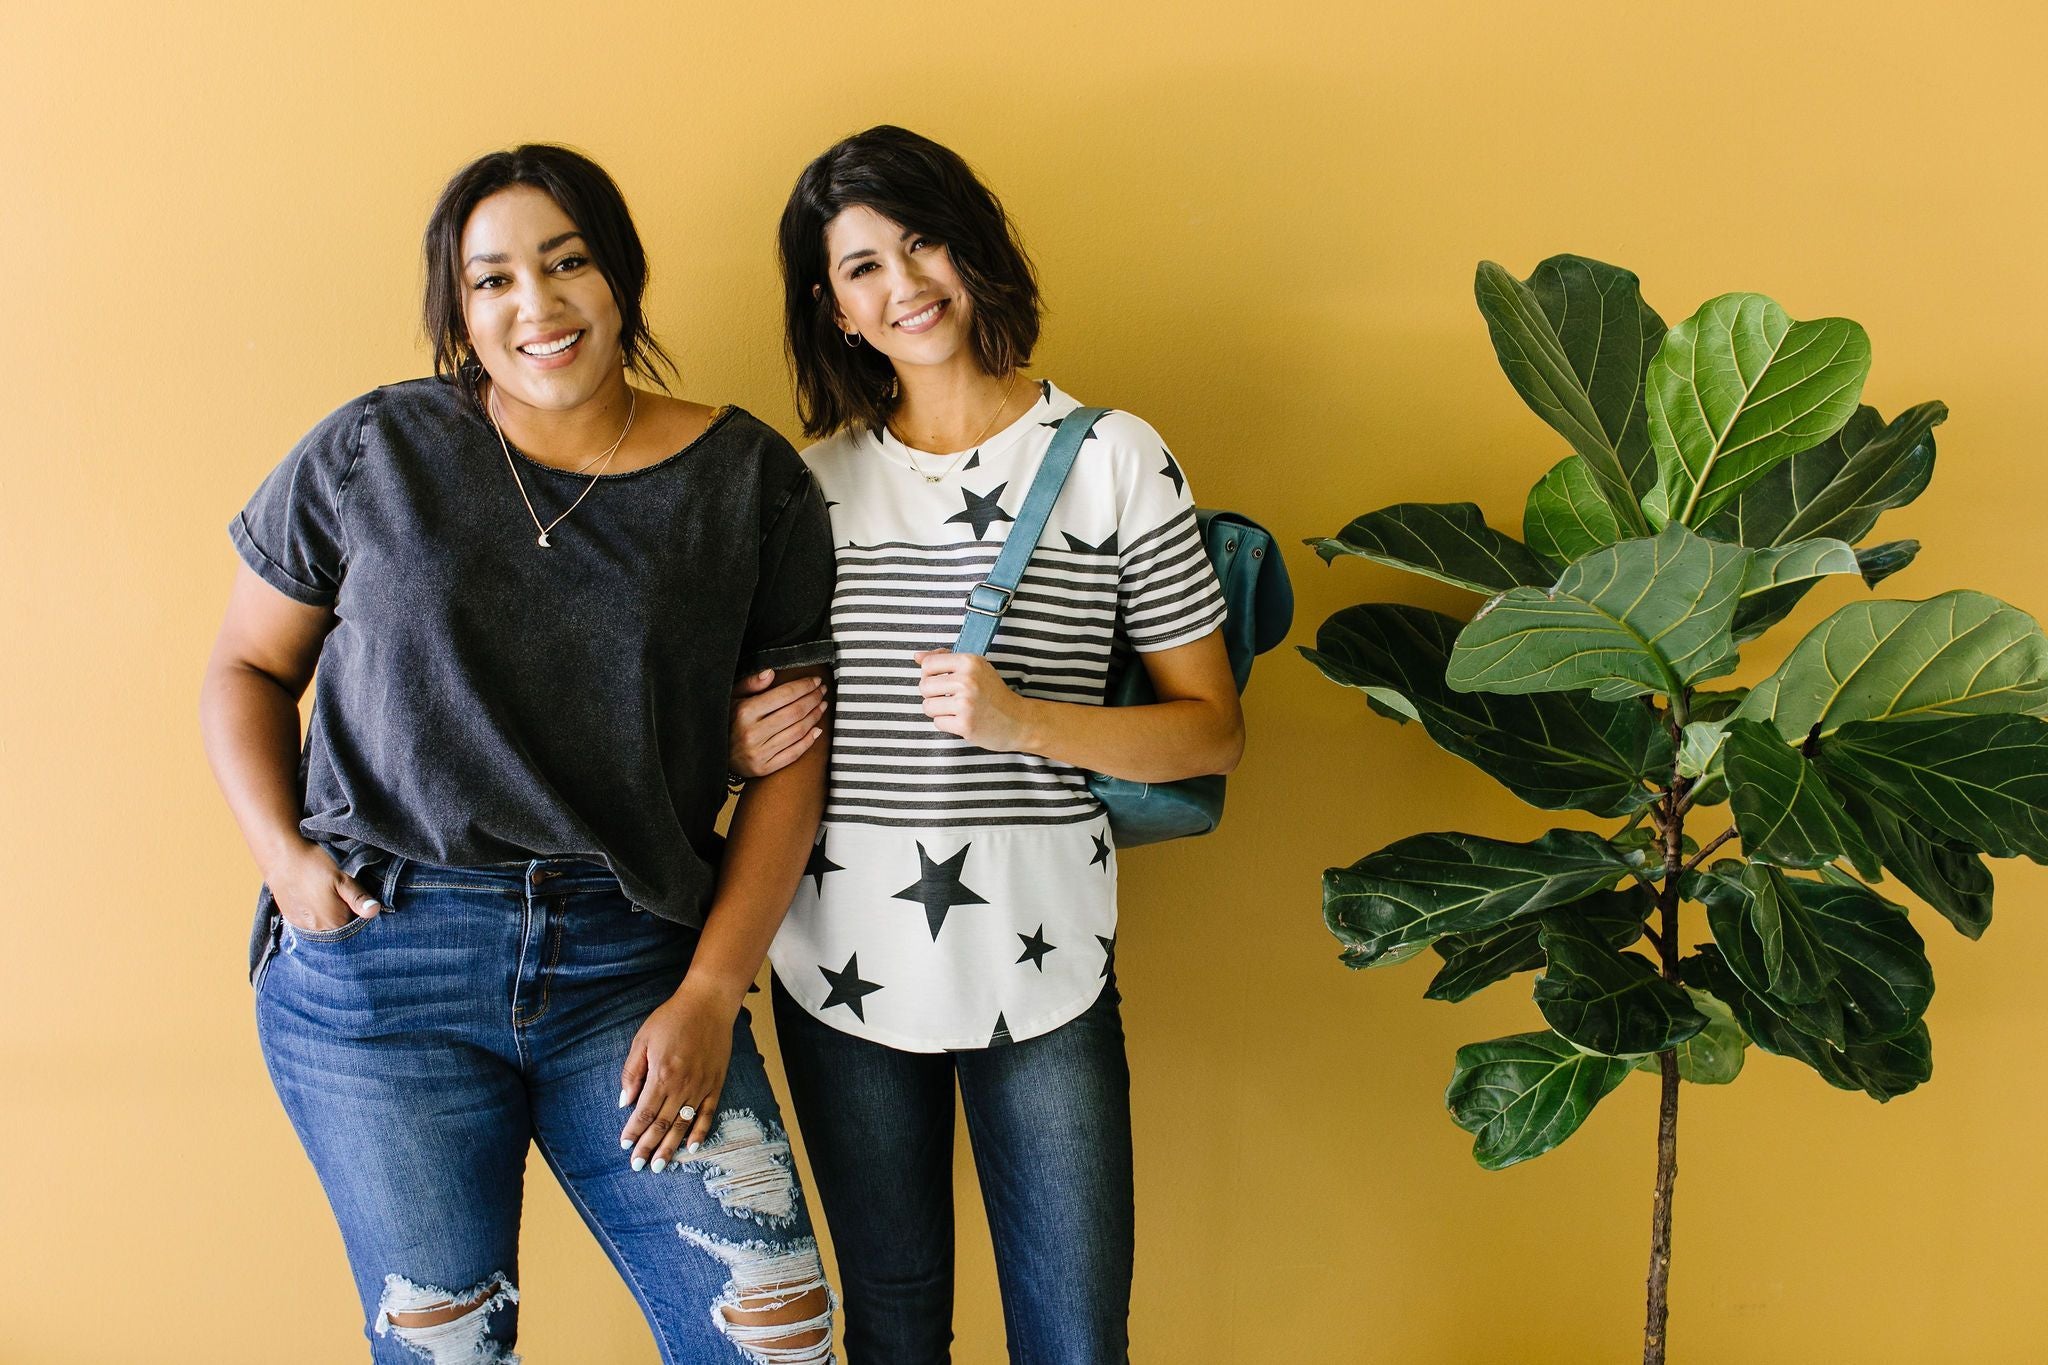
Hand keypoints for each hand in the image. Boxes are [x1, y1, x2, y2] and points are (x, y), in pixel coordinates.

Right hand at [267, 840, 380, 932]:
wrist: (281, 859)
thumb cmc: (314, 866)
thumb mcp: (341, 879)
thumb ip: (358, 898)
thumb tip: (375, 910)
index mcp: (335, 923)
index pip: (356, 928)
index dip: (360, 914)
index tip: (356, 900)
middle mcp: (318, 931)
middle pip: (340, 930)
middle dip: (345, 916)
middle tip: (339, 895)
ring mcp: (303, 928)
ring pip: (325, 928)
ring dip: (330, 918)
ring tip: (326, 897)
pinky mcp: (293, 921)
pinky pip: (311, 925)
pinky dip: (316, 917)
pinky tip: (315, 901)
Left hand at [617, 982, 735, 1171]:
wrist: (709, 1004)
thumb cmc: (671, 1018)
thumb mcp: (642, 1040)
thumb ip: (632, 1073)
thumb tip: (624, 1102)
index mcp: (661, 1074)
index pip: (644, 1113)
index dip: (633, 1132)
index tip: (625, 1146)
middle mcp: (682, 1085)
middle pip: (662, 1124)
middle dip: (648, 1147)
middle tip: (638, 1166)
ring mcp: (701, 1086)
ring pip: (683, 1124)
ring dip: (670, 1147)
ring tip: (660, 1165)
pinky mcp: (715, 1084)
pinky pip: (706, 1114)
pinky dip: (699, 1132)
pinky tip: (691, 1147)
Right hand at [729, 670, 826, 779]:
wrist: (713, 753)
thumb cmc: (725, 721)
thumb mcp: (731, 697)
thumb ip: (750, 683)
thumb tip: (771, 672)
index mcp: (744, 712)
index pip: (784, 695)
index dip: (804, 686)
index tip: (815, 681)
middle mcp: (752, 733)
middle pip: (795, 712)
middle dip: (813, 699)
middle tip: (822, 691)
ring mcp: (759, 753)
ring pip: (798, 732)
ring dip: (815, 717)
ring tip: (822, 706)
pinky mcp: (764, 768)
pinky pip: (794, 753)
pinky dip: (809, 740)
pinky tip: (817, 729)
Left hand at [914, 651, 1038, 751]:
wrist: (1017, 721)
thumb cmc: (993, 693)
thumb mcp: (974, 668)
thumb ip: (945, 659)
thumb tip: (917, 656)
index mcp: (969, 662)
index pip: (928, 664)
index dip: (929, 674)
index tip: (941, 681)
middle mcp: (967, 680)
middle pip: (924, 686)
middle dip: (932, 694)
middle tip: (949, 698)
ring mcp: (966, 703)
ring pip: (928, 706)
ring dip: (938, 710)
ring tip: (955, 710)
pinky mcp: (965, 724)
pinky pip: (937, 722)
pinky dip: (946, 723)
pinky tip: (961, 720)